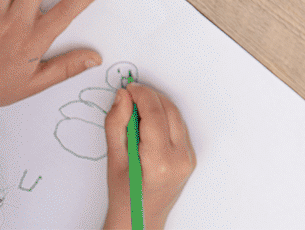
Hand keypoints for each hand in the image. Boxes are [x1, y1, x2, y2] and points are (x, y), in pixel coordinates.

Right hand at [102, 83, 194, 229]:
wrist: (140, 220)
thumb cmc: (124, 195)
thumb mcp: (114, 161)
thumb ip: (116, 126)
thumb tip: (123, 96)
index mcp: (160, 162)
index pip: (155, 115)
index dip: (142, 96)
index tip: (128, 88)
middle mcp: (180, 158)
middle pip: (169, 112)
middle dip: (149, 97)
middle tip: (130, 93)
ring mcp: (189, 157)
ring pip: (176, 117)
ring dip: (158, 106)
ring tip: (136, 106)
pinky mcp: (190, 156)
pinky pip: (179, 128)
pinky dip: (164, 118)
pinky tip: (148, 120)